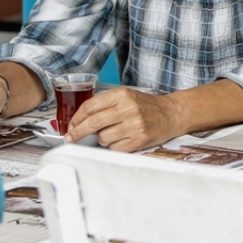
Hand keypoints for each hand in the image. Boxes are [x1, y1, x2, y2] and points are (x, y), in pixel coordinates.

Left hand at [67, 88, 182, 151]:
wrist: (172, 114)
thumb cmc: (146, 106)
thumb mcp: (126, 96)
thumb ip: (105, 104)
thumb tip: (80, 120)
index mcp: (122, 95)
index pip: (90, 106)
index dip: (76, 118)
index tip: (71, 125)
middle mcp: (128, 109)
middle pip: (93, 122)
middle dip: (77, 132)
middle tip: (70, 138)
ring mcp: (135, 125)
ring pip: (103, 138)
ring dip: (101, 139)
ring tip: (111, 134)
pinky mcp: (140, 139)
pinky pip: (115, 148)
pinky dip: (113, 146)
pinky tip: (121, 139)